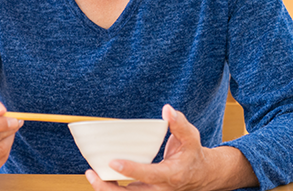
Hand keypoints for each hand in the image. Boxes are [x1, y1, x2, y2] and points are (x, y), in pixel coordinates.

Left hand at [84, 104, 256, 190]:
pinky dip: (111, 187)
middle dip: (109, 188)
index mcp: (172, 175)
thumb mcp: (191, 137)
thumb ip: (180, 124)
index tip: (113, 162)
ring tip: (91, 174)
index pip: (149, 175)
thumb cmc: (192, 154)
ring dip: (106, 189)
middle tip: (92, 173)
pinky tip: (98, 176)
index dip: (131, 169)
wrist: (200, 174)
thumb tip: (168, 110)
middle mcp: (161, 189)